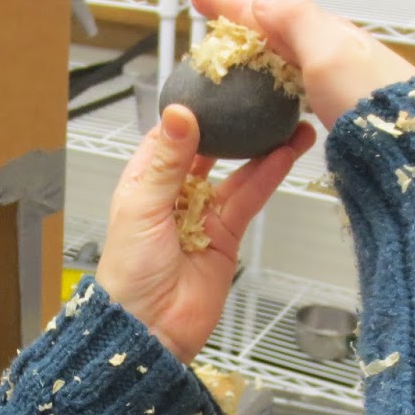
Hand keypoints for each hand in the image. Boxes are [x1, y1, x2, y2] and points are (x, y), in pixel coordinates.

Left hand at [95, 105, 313, 363]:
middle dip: (233, 125)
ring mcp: (203, 214)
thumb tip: (178, 115)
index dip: (193, 110)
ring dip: (261, 147)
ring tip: (286, 119)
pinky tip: (286, 152)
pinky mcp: (227, 235)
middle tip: (259, 96)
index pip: (170, 134)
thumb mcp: (142, 207)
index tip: (217, 84)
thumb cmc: (128, 274)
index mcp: (144, 181)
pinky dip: (268, 175)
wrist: (149, 330)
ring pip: (237, 171)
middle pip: (209, 149)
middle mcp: (174, 194)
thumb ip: (166, 161)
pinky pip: (250, 198)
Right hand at [191, 0, 414, 128]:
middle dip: (241, 16)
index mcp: (327, 33)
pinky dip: (273, 72)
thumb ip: (296, 22)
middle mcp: (333, 51)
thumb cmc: (375, 104)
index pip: (268, 9)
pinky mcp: (340, 107)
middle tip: (210, 10)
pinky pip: (295, 78)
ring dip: (256, 43)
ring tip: (232, 44)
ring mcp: (338, 78)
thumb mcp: (331, 53)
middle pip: (276, 26)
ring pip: (286, 52)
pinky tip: (270, 83)